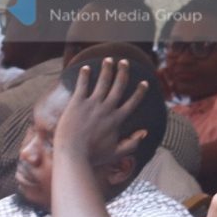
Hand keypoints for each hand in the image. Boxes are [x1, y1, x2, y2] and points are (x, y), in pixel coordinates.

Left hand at [53, 53, 151, 174]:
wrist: (72, 153)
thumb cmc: (92, 156)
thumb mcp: (116, 153)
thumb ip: (132, 143)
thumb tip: (145, 133)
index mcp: (117, 119)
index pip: (132, 102)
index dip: (139, 92)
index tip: (144, 82)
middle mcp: (107, 109)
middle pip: (118, 86)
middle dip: (123, 72)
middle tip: (124, 62)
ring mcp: (92, 104)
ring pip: (103, 82)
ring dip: (107, 69)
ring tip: (109, 59)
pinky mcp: (77, 103)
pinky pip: (82, 85)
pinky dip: (85, 75)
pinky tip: (86, 67)